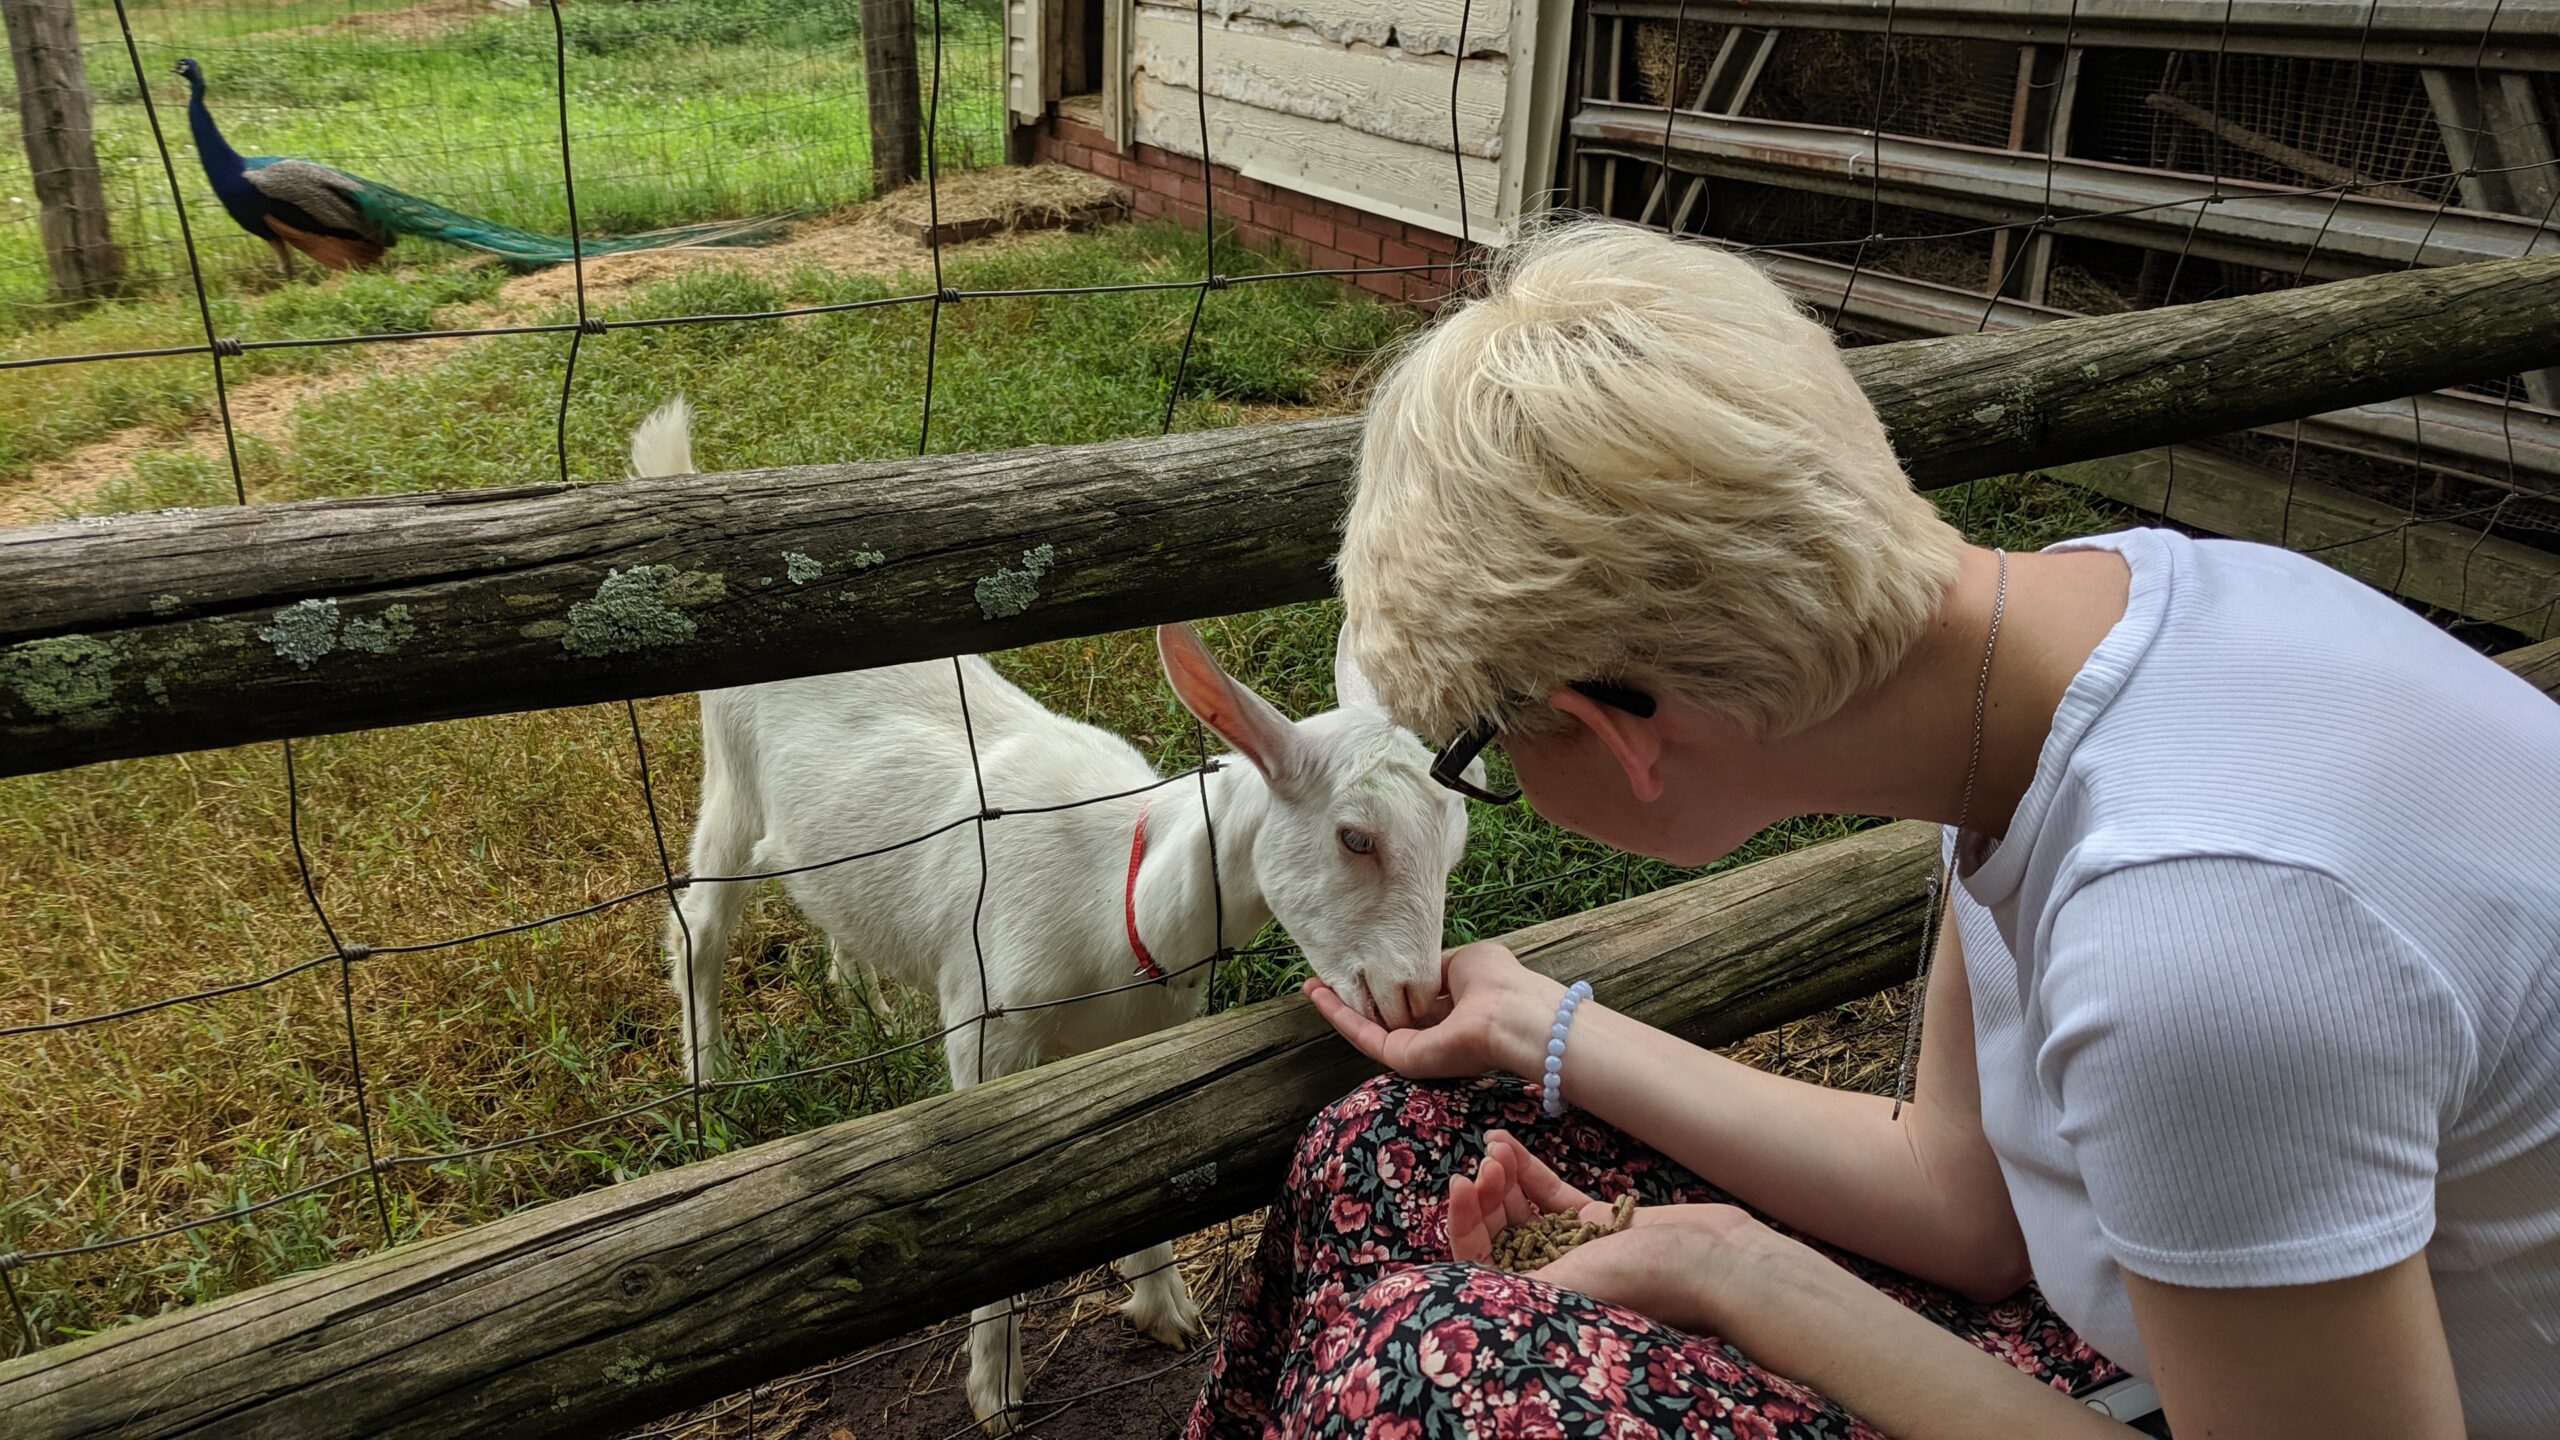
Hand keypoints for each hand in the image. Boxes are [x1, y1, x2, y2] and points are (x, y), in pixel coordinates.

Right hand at [1305, 941, 1562, 1079]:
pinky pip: (1365, 1036)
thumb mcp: (1466, 962)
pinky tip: (1318, 995)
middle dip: (1354, 996)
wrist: (1514, 1017)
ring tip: (1310, 985)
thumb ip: (1438, 967)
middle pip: (1385, 1014)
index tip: (1362, 961)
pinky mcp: (1404, 1058)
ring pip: (1369, 1027)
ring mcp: (1417, 1048)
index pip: (1412, 996)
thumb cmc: (1501, 984)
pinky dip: (1339, 1015)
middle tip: (1324, 978)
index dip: (1386, 980)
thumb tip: (1416, 966)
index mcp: (1454, 1006)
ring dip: (1338, 1006)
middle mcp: (1434, 1031)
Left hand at [1448, 1128, 1766, 1336]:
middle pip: (1497, 1233)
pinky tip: (1507, 1142)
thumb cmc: (1643, 1280)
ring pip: (1521, 1209)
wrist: (1715, 1259)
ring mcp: (1574, 1246)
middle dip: (1484, 1195)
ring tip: (1495, 1148)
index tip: (1459, 1184)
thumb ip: (1510, 1285)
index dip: (1462, 1223)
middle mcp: (1552, 1276)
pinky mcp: (1597, 1220)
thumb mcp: (1566, 1285)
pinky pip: (1551, 1193)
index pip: (1479, 1263)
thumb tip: (1457, 1282)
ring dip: (1502, 1177)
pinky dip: (1527, 1169)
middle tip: (1483, 1166)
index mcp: (1539, 1300)